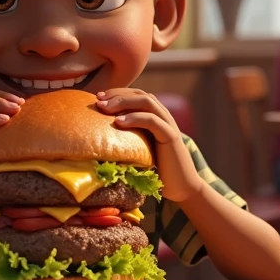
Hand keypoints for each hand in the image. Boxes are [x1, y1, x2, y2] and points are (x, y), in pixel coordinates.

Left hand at [96, 88, 201, 203]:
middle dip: (117, 94)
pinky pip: (153, 121)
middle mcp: (163, 116)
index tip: (97, 96)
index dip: (117, 92)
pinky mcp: (171, 137)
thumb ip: (127, 139)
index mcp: (156, 116)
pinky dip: (135, 118)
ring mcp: (169, 125)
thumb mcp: (139, 150)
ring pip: (147, 101)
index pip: (136, 94)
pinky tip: (119, 122)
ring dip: (123, 101)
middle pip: (140, 94)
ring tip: (105, 107)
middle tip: (98, 99)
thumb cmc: (157, 171)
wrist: (182, 187)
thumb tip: (99, 137)